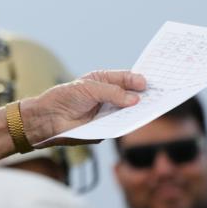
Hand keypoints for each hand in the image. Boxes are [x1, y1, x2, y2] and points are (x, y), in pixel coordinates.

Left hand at [21, 70, 145, 144]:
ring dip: (139, 111)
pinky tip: (135, 121)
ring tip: (150, 108)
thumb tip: (135, 99)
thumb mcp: (89, 89)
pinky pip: (121, 126)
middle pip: (133, 95)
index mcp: (105, 81)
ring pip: (130, 112)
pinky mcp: (107, 129)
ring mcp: (110, 113)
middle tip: (158, 95)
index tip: (150, 82)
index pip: (127, 78)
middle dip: (144, 95)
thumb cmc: (65, 98)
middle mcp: (110, 97)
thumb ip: (112, 92)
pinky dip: (128, 124)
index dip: (139, 80)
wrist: (48, 118)